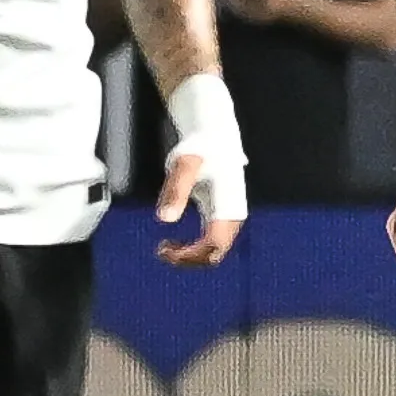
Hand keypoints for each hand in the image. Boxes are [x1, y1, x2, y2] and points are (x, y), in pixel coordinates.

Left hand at [153, 148, 242, 266]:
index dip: (191, 253)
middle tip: (162, 251)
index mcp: (228, 205)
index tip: (165, 249)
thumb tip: (164, 219)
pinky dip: (194, 249)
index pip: (213, 243)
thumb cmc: (199, 148)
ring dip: (191, 256)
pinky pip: (212, 242)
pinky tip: (174, 244)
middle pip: (216, 252)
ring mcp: (230, 216)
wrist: (213, 136)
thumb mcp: (182, 167)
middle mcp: (234, 214)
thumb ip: (175, 192)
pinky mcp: (222, 215)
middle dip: (190, 258)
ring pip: (216, 250)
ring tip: (165, 249)